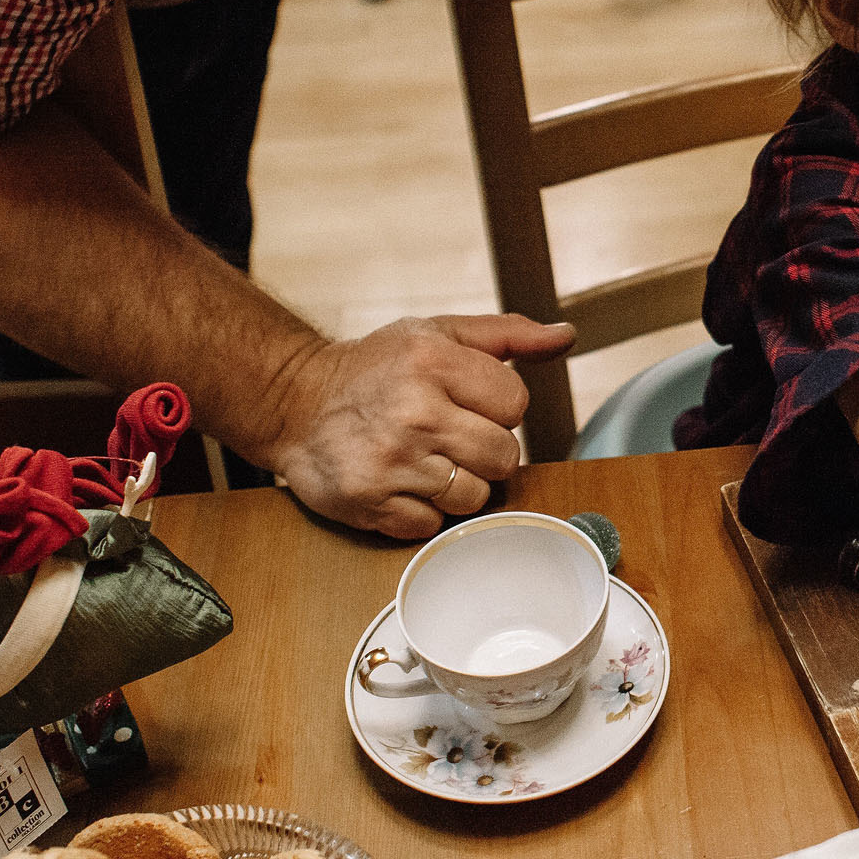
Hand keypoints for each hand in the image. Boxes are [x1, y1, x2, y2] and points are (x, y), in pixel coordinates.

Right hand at [260, 314, 574, 538]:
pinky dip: (421, 511)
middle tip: (447, 434)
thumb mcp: (438, 334)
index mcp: (434, 361)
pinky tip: (400, 482)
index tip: (466, 402)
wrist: (295, 402)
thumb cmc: (374, 368)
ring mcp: (392, 461)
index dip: (497, 407)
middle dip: (483, 449)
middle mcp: (414, 411)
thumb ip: (507, 335)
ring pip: (474, 496)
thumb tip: (564, 336)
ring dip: (456, 484)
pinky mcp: (371, 503)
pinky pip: (433, 525)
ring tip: (423, 458)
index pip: (516, 403)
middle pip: (504, 456)